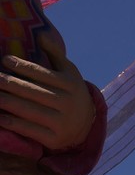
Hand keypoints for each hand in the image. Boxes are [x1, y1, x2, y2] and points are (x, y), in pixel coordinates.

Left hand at [0, 33, 95, 150]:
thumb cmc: (71, 93)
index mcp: (71, 85)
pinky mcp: (54, 138)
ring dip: (6, 102)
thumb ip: (55, 54)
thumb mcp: (69, 72)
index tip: (5, 60)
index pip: (42, 73)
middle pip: (32, 91)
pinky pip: (29, 130)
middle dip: (8, 83)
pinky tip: (0, 116)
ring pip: (28, 110)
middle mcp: (67, 103)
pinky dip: (12, 123)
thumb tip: (40, 35)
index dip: (22, 66)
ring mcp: (61, 122)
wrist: (87, 126)